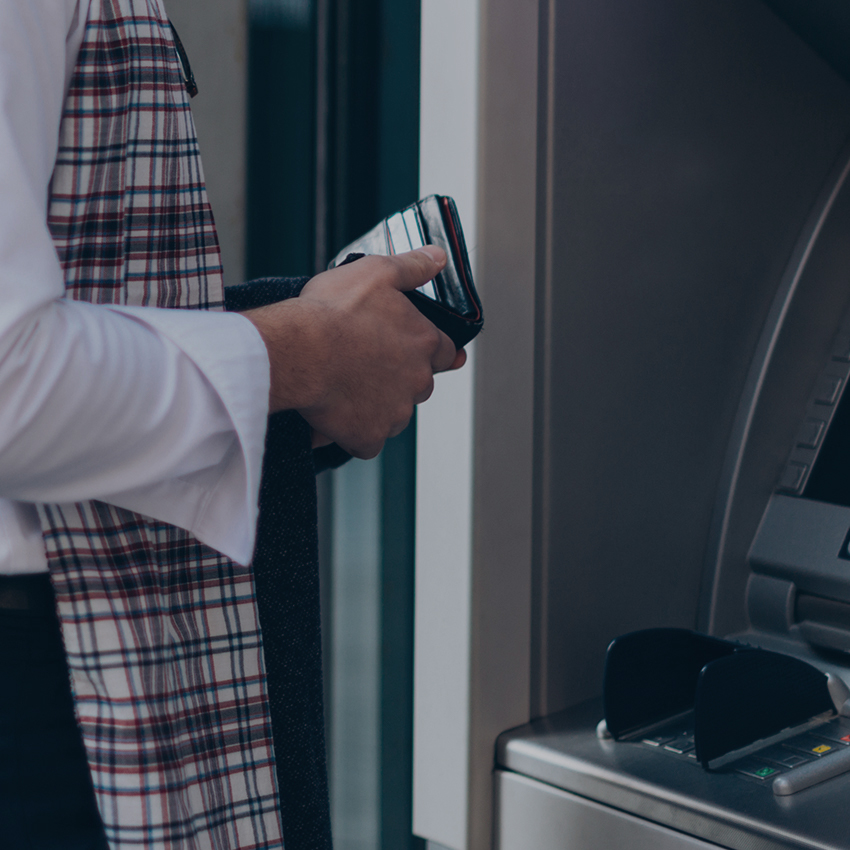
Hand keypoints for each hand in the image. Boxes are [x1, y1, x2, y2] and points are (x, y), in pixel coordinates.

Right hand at [243, 246, 463, 458]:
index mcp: (424, 342)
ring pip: (393, 413)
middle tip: (363, 363)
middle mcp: (417, 381)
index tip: (408, 349)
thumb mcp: (376, 272)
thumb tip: (438, 258)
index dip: (424, 348)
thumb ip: (412, 266)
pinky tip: (335, 415)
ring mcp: (395, 413)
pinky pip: (367, 440)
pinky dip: (354, 432)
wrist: (298, 351)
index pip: (443, 351)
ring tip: (344, 386)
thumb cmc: (332, 311)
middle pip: (417, 384)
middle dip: (396, 377)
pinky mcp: (370, 437)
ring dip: (375, 404)